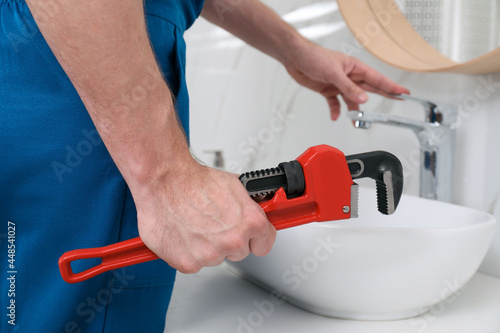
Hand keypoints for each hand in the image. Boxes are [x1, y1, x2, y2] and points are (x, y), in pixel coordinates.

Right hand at [135, 160, 276, 273]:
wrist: (163, 181)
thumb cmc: (194, 181)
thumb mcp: (233, 185)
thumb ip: (248, 205)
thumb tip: (259, 208)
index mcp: (250, 222)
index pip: (264, 243)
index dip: (255, 238)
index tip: (250, 237)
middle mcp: (233, 241)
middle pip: (239, 252)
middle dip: (228, 240)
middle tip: (213, 224)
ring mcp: (211, 255)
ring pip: (215, 258)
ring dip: (206, 247)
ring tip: (194, 224)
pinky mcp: (188, 263)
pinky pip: (193, 264)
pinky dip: (186, 252)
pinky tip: (183, 233)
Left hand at [285, 41, 409, 119]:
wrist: (295, 58)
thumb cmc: (314, 57)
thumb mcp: (334, 73)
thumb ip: (349, 87)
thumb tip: (363, 99)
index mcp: (354, 67)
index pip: (377, 78)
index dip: (391, 86)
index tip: (403, 92)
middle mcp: (348, 76)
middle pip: (369, 89)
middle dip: (383, 95)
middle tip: (397, 100)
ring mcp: (338, 84)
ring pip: (351, 99)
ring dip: (355, 109)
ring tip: (358, 120)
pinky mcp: (327, 90)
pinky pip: (335, 103)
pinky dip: (335, 110)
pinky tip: (335, 117)